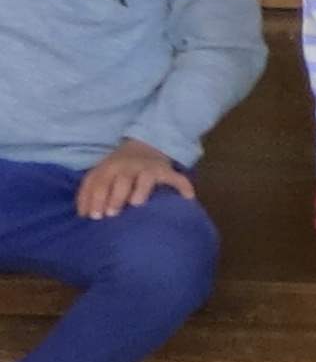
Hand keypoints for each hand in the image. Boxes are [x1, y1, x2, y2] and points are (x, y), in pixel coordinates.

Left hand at [75, 137, 192, 217]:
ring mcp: (149, 168)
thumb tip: (83, 214)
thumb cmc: (118, 168)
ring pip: (146, 177)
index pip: (100, 182)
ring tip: (137, 203)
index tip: (95, 217)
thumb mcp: (99, 173)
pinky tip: (187, 197)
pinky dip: (183, 186)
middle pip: (122, 180)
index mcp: (109, 167)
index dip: (96, 199)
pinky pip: (176, 178)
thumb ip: (89, 192)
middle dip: (116, 197)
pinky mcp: (166, 171)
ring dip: (141, 189)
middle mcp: (129, 166)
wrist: (145, 145)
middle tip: (112, 214)